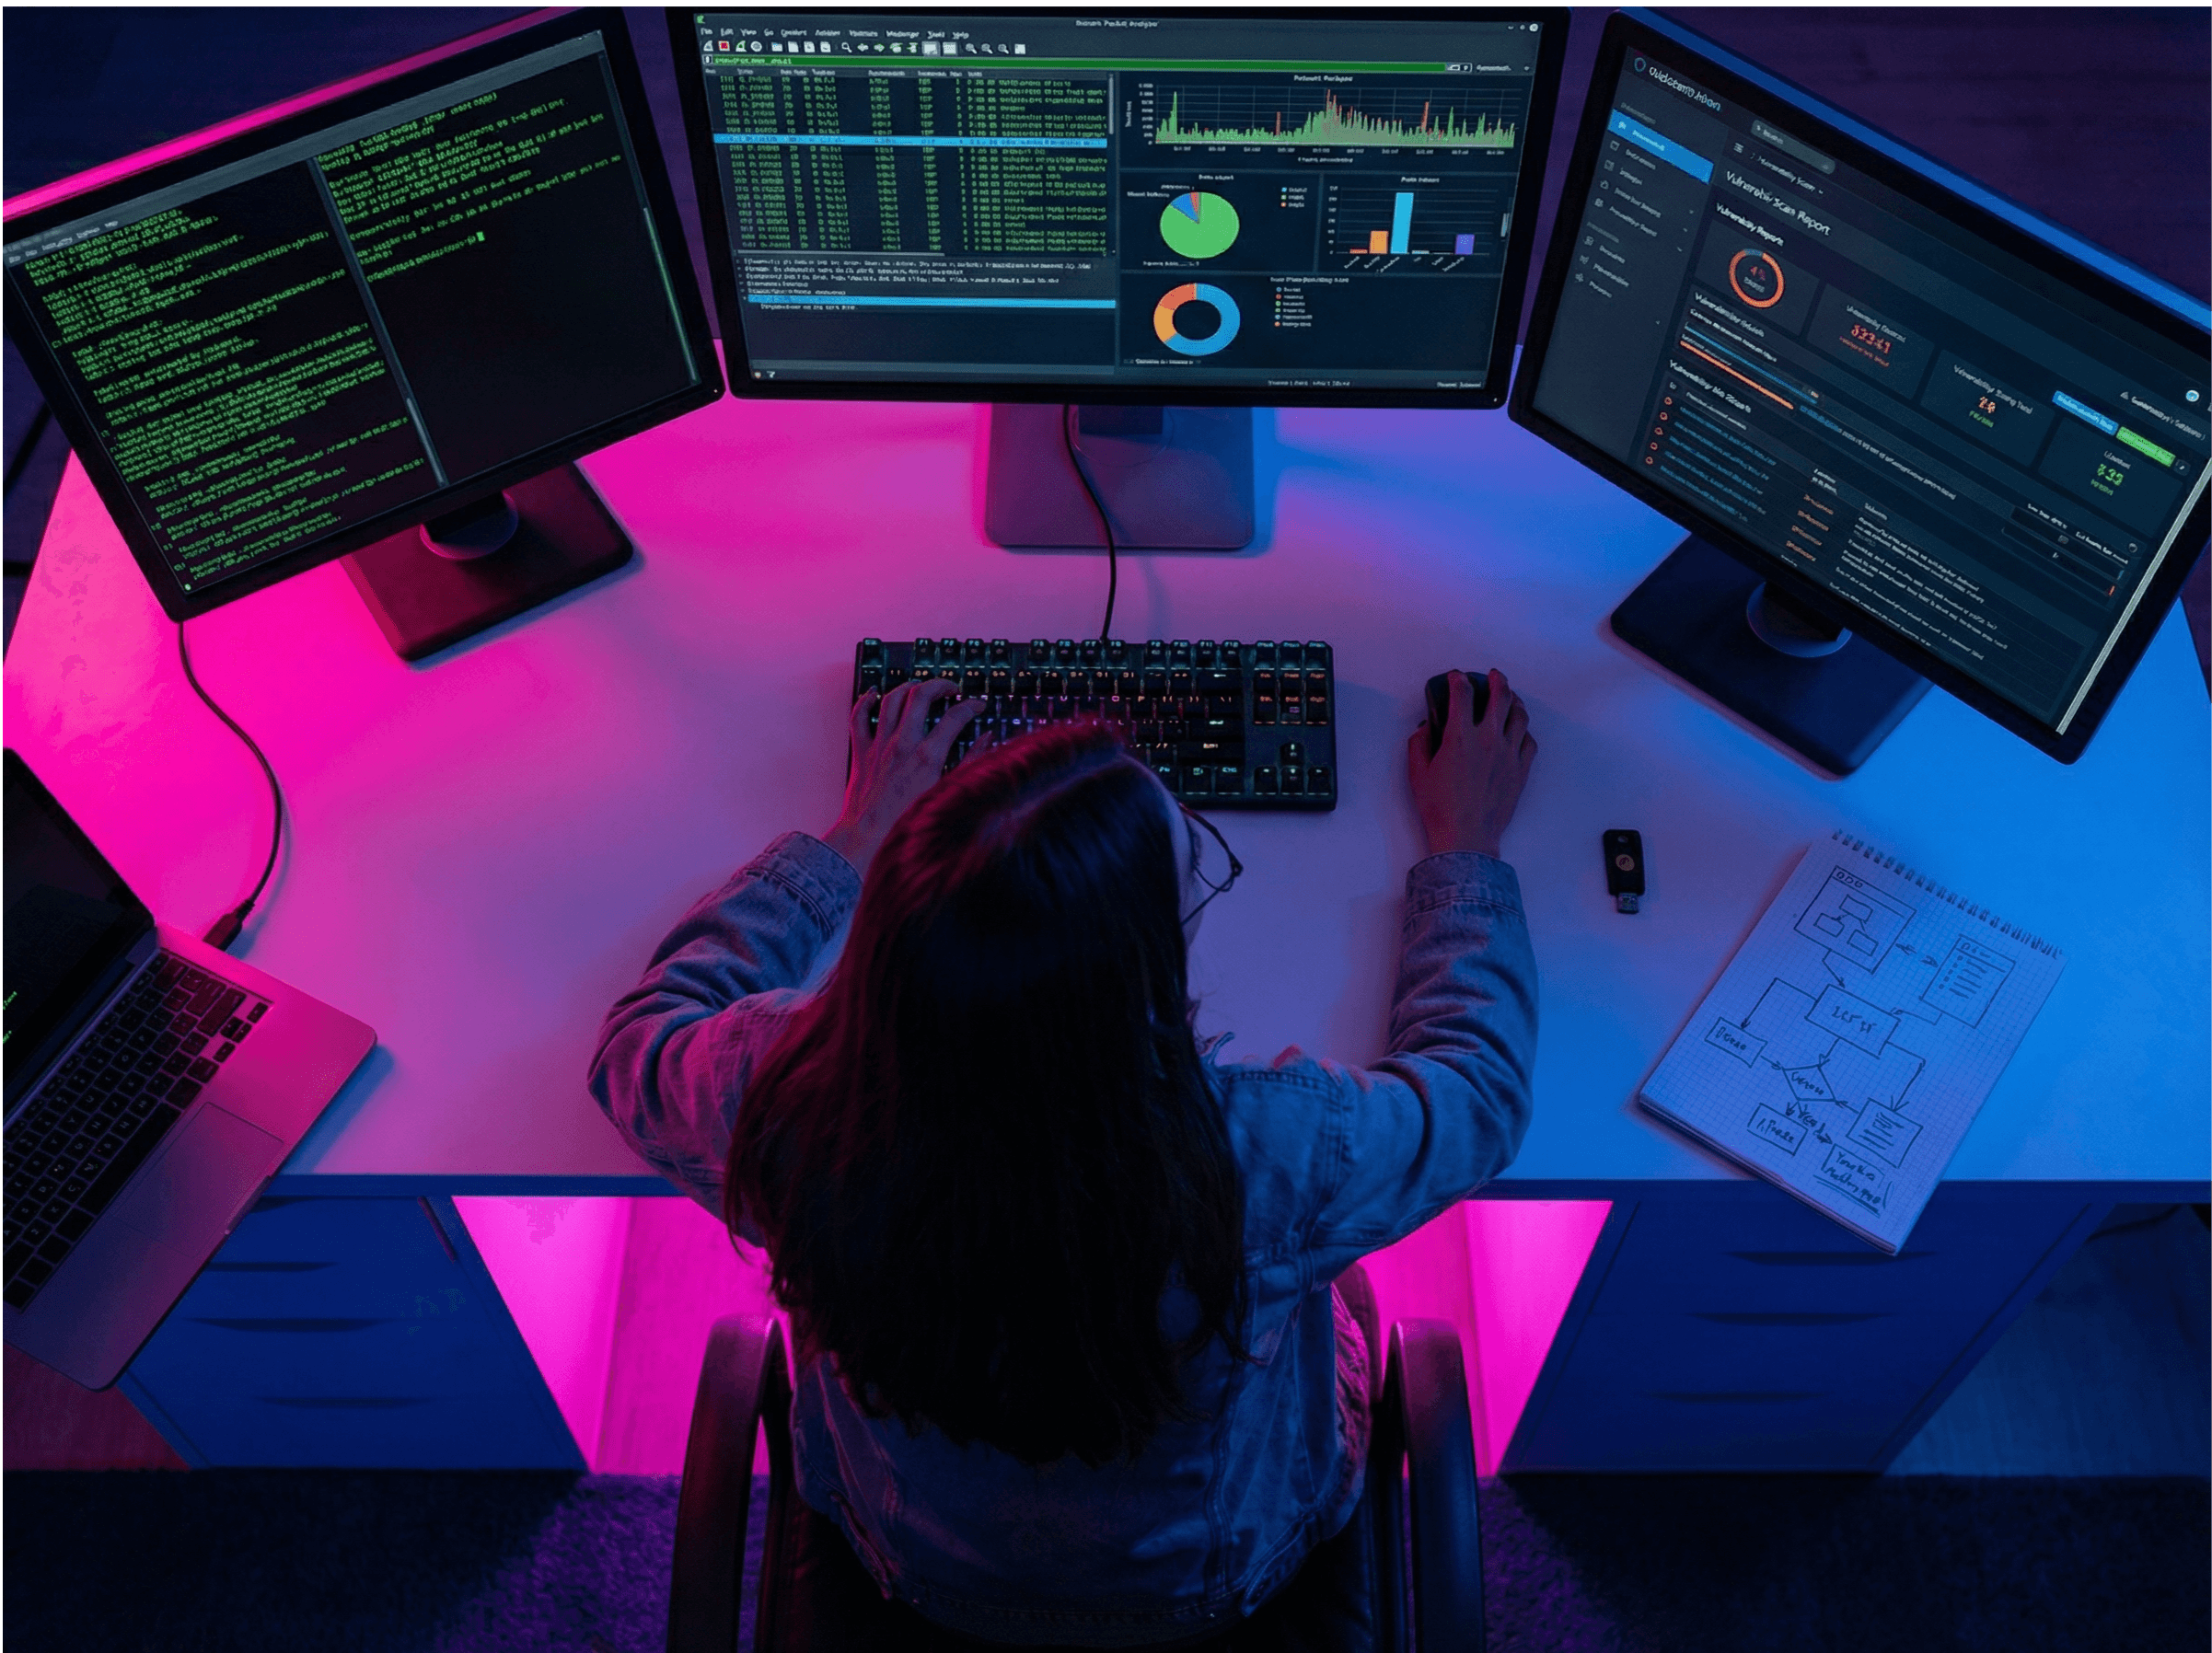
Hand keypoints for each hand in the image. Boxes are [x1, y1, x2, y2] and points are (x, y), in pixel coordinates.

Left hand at [822, 679, 981, 876]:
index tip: (977, 706)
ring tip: (919, 687)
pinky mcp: (862, 751)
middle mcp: (903, 744)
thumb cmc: (906, 824)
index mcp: (928, 756)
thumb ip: (970, 763)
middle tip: (950, 689)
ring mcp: (880, 745)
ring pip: (891, 699)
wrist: (868, 838)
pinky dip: (866, 701)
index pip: (955, 716)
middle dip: (939, 685)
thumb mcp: (947, 793)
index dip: (971, 706)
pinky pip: (859, 716)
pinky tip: (874, 695)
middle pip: (921, 695)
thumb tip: (986, 740)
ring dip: (907, 687)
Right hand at [1406, 669, 1536, 859]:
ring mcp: (1509, 754)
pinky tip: (1518, 731)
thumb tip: (1426, 728)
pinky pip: (1529, 741)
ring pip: (1520, 716)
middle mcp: (1488, 739)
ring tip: (1511, 698)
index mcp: (1460, 737)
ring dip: (1515, 701)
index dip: (1458, 680)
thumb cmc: (1439, 808)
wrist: (1467, 837)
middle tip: (1494, 675)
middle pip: (1501, 697)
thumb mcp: (1417, 773)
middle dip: (1497, 680)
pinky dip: (1524, 731)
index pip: (1462, 695)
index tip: (1456, 676)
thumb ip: (1419, 744)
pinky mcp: (1521, 770)